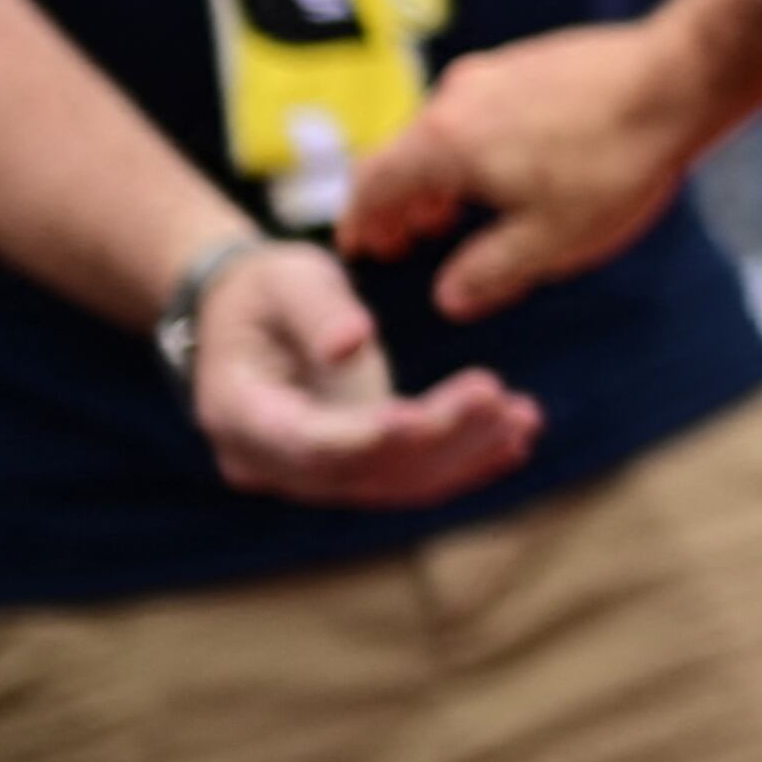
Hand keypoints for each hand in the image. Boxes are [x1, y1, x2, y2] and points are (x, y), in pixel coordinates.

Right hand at [187, 238, 541, 503]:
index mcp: (237, 412)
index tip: (422, 416)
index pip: (305, 441)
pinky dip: (462, 462)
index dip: (364, 436)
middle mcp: (267, 461)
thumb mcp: (285, 279)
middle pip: (358, 468)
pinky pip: (406, 478)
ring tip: (523, 418)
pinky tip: (515, 439)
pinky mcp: (349, 470)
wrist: (250, 316)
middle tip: (498, 401)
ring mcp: (308, 474)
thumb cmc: (266, 288)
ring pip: (391, 482)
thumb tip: (353, 343)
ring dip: (461, 455)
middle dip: (435, 440)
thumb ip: (317, 310)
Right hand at [339, 18, 716, 318]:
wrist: (678, 78)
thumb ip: (490, 273)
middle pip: (402, 154)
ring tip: (451, 213)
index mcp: (445, 142)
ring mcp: (494, 72)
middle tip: (404, 240)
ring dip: (435, 176)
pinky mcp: (530, 62)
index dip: (359, 221)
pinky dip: (469, 148)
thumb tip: (448, 298)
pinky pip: (478, 111)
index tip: (359, 248)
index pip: (371, 183)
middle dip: (397, 202)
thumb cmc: (614, 164)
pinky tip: (507, 171)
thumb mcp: (552, 241)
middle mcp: (456, 98)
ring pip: (442, 131)